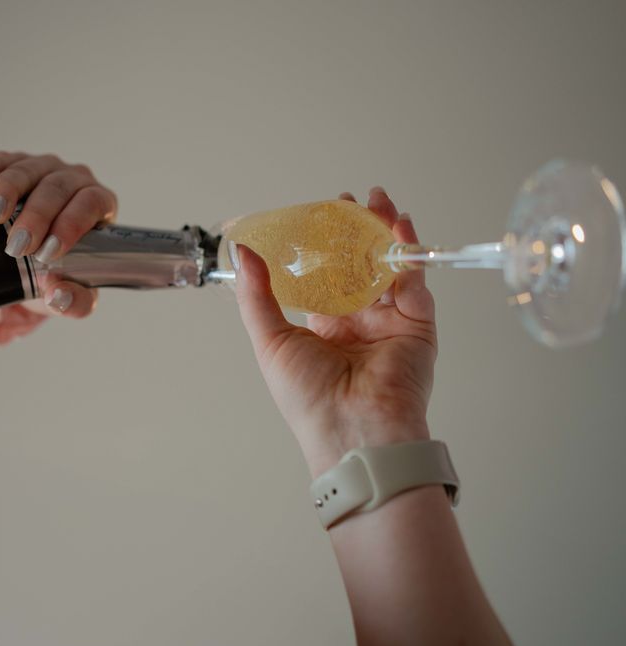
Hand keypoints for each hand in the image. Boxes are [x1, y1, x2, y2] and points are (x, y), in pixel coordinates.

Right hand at [0, 153, 117, 346]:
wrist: (11, 274)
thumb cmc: (49, 276)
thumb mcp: (64, 296)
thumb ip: (73, 303)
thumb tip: (60, 295)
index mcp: (95, 208)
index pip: (92, 203)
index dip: (72, 223)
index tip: (49, 251)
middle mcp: (71, 182)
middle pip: (59, 186)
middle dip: (37, 215)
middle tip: (17, 245)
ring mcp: (40, 169)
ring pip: (28, 169)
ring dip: (10, 190)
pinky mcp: (8, 164)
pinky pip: (0, 159)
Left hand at [235, 187, 436, 476]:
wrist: (352, 431)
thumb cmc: (306, 397)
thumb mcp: (270, 341)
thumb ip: (258, 295)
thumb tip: (243, 253)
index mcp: (324, 328)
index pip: (326, 277)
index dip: (323, 246)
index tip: (319, 215)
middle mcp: (358, 323)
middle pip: (360, 266)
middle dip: (357, 232)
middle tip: (350, 201)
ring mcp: (390, 324)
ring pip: (389, 268)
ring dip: (385, 233)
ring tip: (378, 201)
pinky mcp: (418, 327)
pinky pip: (415, 284)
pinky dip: (409, 254)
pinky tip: (400, 227)